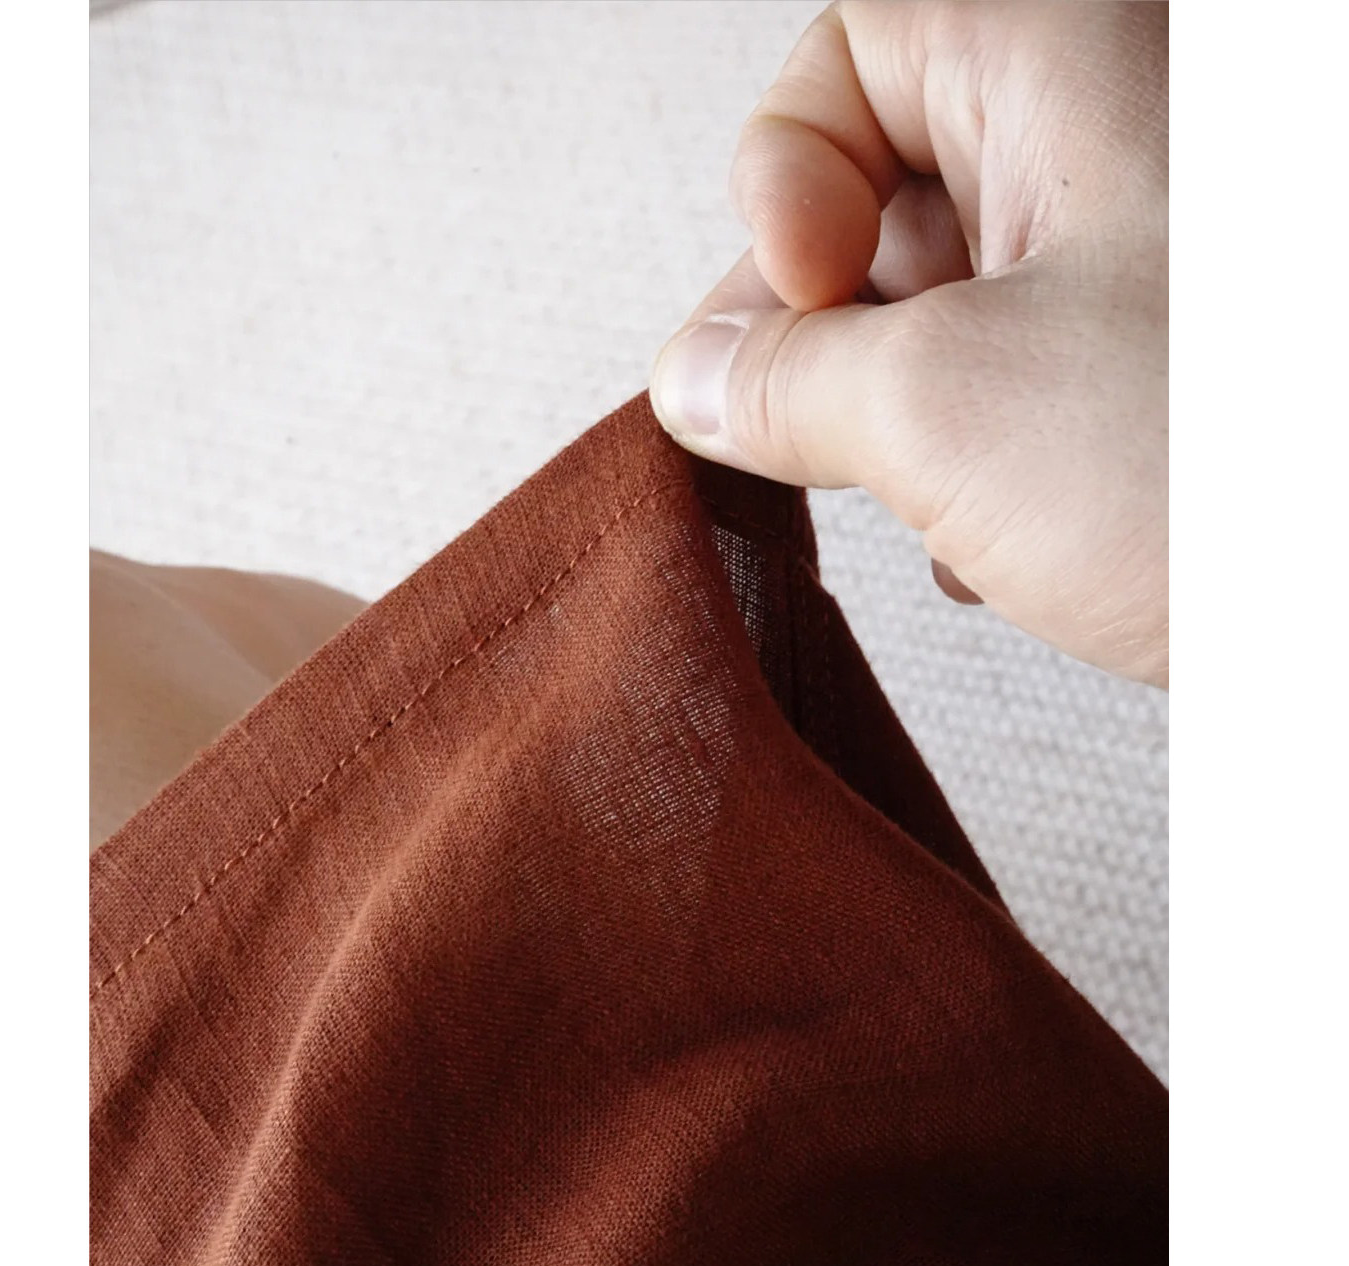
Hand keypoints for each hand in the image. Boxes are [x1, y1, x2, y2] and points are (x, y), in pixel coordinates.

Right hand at [650, 1, 1167, 686]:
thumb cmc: (1239, 481)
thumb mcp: (946, 410)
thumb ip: (780, 381)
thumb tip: (696, 383)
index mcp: (1077, 60)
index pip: (852, 55)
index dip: (783, 176)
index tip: (799, 300)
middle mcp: (1125, 138)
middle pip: (890, 185)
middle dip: (825, 325)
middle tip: (807, 426)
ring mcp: (1154, 259)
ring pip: (950, 298)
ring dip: (895, 413)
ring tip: (932, 498)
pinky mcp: (1168, 366)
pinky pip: (1023, 370)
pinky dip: (976, 455)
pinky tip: (996, 539)